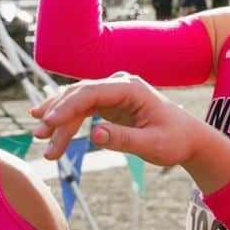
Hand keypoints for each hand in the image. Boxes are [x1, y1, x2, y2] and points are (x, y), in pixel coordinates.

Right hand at [29, 73, 198, 165]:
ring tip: (40, 138)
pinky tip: (47, 123)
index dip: (66, 107)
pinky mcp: (109, 103)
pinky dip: (65, 118)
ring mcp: (112, 92)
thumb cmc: (175, 140)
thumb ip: (124, 139)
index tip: (49, 123)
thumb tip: (94, 135)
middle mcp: (119, 84)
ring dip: (58, 119)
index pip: (90, 92)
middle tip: (39, 136)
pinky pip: (81, 108)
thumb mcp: (153, 145)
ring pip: (76, 101)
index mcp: (130, 88)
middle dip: (57, 115)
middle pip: (79, 95)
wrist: (189, 139)